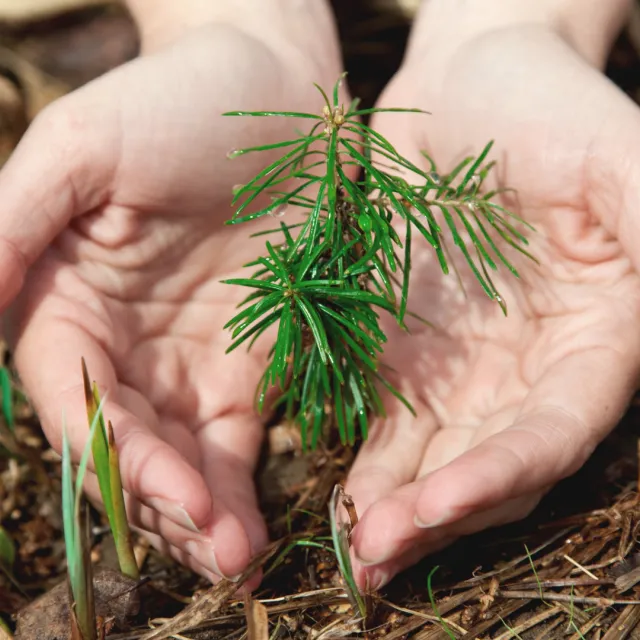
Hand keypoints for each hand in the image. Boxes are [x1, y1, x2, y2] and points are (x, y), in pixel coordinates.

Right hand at [0, 15, 343, 584]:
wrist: (276, 100)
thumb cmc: (173, 106)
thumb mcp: (82, 150)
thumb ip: (14, 226)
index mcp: (66, 305)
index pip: (76, 403)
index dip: (114, 456)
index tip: (171, 494)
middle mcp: (123, 347)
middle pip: (129, 447)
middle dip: (165, 503)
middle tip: (215, 550)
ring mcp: (188, 363)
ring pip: (183, 459)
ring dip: (203, 515)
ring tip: (236, 559)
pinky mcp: (248, 365)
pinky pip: (237, 442)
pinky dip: (242, 487)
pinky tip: (252, 527)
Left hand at [345, 16, 639, 588]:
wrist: (465, 87)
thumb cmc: (546, 109)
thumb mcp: (616, 159)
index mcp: (594, 341)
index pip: (553, 433)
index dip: (500, 475)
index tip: (438, 504)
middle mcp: (531, 371)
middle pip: (491, 466)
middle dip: (438, 515)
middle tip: (376, 554)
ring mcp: (466, 369)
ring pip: (438, 462)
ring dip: (398, 509)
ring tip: (357, 552)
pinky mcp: (410, 354)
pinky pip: (391, 427)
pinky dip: (370, 467)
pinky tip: (341, 499)